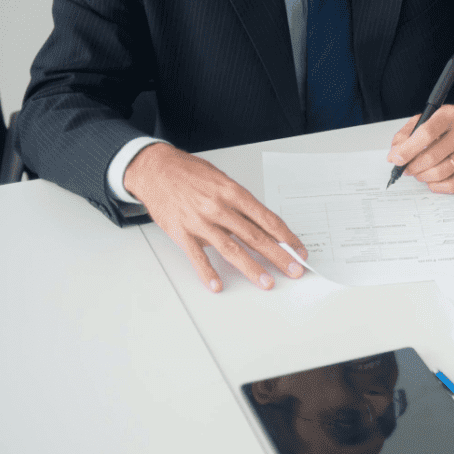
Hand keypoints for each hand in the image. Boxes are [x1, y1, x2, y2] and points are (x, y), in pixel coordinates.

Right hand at [124, 143, 307, 292]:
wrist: (154, 168)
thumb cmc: (190, 173)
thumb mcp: (222, 180)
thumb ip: (240, 204)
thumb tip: (262, 228)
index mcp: (233, 192)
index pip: (267, 219)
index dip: (286, 237)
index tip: (299, 250)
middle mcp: (218, 207)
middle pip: (255, 236)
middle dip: (278, 255)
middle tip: (294, 270)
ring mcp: (200, 221)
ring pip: (231, 248)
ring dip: (251, 268)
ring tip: (266, 282)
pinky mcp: (181, 232)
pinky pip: (197, 256)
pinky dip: (208, 272)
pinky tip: (218, 285)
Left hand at [386, 104, 453, 192]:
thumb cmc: (451, 123)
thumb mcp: (428, 118)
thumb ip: (407, 134)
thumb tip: (394, 155)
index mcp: (449, 114)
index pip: (426, 134)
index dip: (407, 149)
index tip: (396, 159)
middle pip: (432, 156)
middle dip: (413, 166)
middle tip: (407, 168)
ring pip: (441, 172)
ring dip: (423, 177)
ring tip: (418, 173)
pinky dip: (438, 186)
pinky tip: (432, 180)